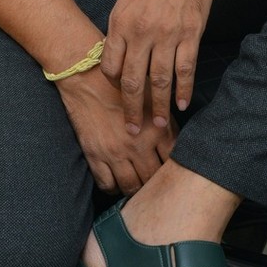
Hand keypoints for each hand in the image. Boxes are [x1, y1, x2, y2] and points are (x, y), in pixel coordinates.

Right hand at [56, 65, 175, 194]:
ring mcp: (115, 152)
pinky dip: (114, 188)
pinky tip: (118, 181)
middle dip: (156, 183)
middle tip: (155, 182)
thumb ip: (165, 118)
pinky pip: (107, 185)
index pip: (173, 161)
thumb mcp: (152, 95)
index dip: (174, 168)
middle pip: (153, 178)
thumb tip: (180, 140)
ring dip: (136, 189)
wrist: (87, 77)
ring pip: (132, 187)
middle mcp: (137, 144)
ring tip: (138, 184)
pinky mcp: (95, 156)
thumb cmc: (122, 83)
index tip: (172, 169)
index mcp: (156, 129)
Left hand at [101, 0, 215, 133]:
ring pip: (159, 81)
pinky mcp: (191, 34)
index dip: (112, 87)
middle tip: (132, 132)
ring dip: (157, 107)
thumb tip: (119, 53)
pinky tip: (181, 104)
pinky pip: (185, 69)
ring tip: (157, 125)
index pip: (110, 67)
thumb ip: (122, 26)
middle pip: (132, 81)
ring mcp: (168, 34)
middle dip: (131, 111)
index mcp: (121, 22)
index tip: (116, 99)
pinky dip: (183, 90)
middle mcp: (142, 32)